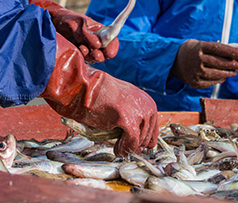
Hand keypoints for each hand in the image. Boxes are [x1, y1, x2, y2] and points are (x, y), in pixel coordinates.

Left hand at [28, 0, 117, 62]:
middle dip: (102, 55)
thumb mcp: (78, 24)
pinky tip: (79, 50)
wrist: (52, 23)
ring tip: (84, 49)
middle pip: (105, 53)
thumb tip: (98, 45)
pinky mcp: (79, 55)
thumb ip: (88, 34)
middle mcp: (96, 41)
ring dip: (92, 57)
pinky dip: (83, 57)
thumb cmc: (68, 20)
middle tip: (96, 54)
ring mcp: (88, 49)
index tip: (109, 52)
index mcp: (100, 31)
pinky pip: (85, 60)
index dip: (112, 47)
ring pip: (95, 58)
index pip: (112, 40)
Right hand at [42, 35, 157, 156]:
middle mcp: (147, 106)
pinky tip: (116, 150)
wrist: (84, 87)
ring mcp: (139, 112)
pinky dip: (124, 149)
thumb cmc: (100, 97)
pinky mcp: (128, 119)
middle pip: (148, 138)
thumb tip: (140, 143)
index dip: (142, 141)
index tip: (132, 146)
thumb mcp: (124, 103)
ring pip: (140, 142)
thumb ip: (134, 116)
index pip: (153, 130)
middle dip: (135, 146)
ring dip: (128, 148)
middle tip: (123, 148)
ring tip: (117, 147)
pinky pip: (131, 142)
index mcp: (147, 102)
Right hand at [170, 40, 237, 88]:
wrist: (172, 61)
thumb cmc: (191, 51)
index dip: (231, 51)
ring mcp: (196, 72)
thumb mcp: (200, 44)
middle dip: (233, 63)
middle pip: (219, 62)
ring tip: (235, 71)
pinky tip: (224, 77)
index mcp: (198, 47)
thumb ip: (214, 49)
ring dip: (229, 73)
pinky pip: (211, 82)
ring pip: (217, 74)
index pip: (218, 48)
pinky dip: (220, 79)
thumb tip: (233, 55)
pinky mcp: (195, 82)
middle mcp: (197, 60)